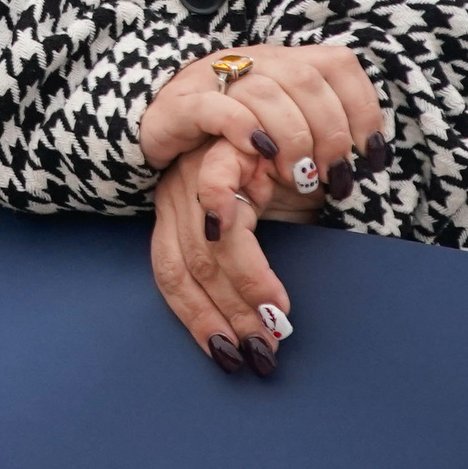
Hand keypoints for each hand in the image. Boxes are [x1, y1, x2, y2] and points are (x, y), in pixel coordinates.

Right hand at [139, 41, 385, 209]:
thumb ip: (321, 135)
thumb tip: (372, 159)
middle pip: (305, 78)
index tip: (371, 154)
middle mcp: (252, 61)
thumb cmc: (231, 143)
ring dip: (293, 137)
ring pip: (266, 90)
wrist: (155, 130)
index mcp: (283, 62)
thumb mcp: (284, 135)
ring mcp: (214, 78)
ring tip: (298, 177)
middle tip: (333, 177)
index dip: (363, 107)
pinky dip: (244, 128)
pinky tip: (262, 152)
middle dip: (330, 132)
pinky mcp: (182, 104)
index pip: (337, 64)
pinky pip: (217, 106)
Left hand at [151, 138, 302, 375]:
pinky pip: (217, 194)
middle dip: (228, 315)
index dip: (196, 318)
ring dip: (245, 291)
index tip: (228, 357)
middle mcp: (177, 193)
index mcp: (178, 212)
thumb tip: (262, 328)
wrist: (296, 111)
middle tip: (262, 350)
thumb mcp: (264, 226)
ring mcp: (195, 170)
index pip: (170, 274)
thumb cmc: (281, 176)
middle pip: (188, 266)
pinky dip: (242, 246)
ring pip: (206, 245)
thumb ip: (251, 264)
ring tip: (276, 321)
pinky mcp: (221, 147)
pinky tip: (270, 280)